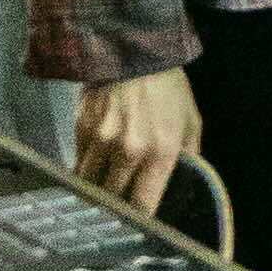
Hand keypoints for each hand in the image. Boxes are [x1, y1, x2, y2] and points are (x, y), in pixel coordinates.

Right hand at [73, 68, 201, 216]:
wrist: (133, 49)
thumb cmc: (168, 87)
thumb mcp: (192, 120)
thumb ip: (190, 156)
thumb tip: (187, 182)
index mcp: (160, 151)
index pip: (143, 205)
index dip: (139, 219)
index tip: (138, 222)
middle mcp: (128, 150)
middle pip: (113, 199)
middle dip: (115, 207)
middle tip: (118, 208)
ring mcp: (101, 140)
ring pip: (90, 184)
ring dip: (95, 191)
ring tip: (101, 191)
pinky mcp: (81, 128)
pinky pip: (79, 161)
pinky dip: (86, 167)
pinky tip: (94, 164)